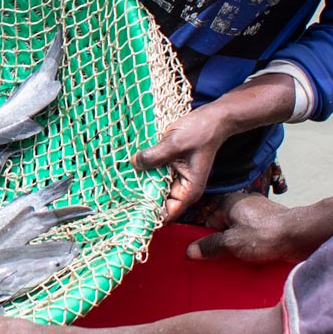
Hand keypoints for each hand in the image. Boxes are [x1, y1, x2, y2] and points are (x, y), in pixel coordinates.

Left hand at [131, 74, 299, 223]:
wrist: (212, 119)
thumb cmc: (200, 132)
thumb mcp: (174, 143)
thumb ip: (154, 156)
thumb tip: (134, 163)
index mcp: (189, 190)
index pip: (167, 214)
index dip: (150, 214)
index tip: (131, 210)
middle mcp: (183, 189)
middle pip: (159, 203)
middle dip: (142, 199)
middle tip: (120, 194)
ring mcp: (177, 179)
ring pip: (155, 189)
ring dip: (142, 185)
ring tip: (122, 181)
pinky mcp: (172, 169)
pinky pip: (156, 176)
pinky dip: (146, 173)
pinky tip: (132, 168)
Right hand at [185, 192, 318, 263]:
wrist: (300, 235)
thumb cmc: (263, 236)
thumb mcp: (231, 244)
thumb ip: (210, 246)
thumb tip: (190, 251)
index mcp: (230, 202)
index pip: (208, 219)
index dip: (205, 236)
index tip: (204, 252)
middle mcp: (244, 203)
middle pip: (225, 225)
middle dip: (223, 242)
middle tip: (220, 260)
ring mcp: (261, 212)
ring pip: (241, 231)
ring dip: (239, 245)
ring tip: (238, 262)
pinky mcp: (274, 223)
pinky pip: (256, 235)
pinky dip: (254, 246)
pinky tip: (254, 258)